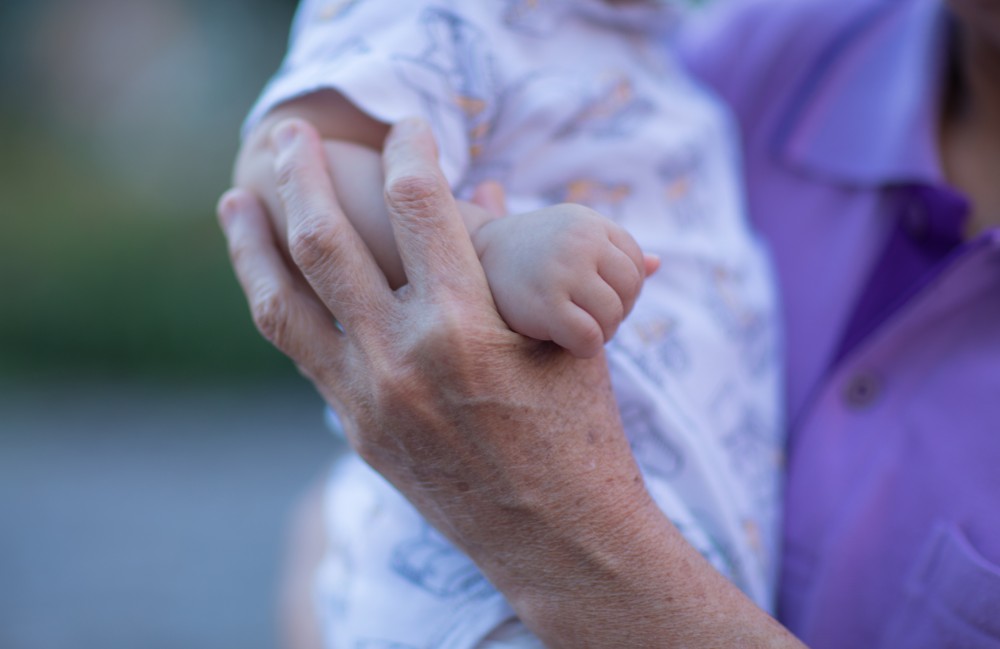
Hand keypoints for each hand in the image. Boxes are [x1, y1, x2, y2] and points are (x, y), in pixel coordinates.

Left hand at [219, 114, 647, 573]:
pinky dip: (279, 301)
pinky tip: (268, 274)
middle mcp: (401, 359)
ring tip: (234, 199)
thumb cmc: (579, 434)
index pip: (420, 206)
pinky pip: (301, 351)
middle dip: (300, 176)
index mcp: (465, 327)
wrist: (558, 540)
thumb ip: (519, 258)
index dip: (411, 151)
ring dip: (252, 243)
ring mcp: (368, 399)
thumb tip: (490, 188)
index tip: (408, 127)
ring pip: (284, 303)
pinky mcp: (357, 428)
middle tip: (289, 135)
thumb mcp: (564, 338)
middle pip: (326, 242)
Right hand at [473, 204, 656, 357]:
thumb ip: (613, 252)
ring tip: (577, 330)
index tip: (597, 300)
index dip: (624, 290)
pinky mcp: (547, 305)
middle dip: (615, 312)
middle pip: (629, 290)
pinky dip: (586, 348)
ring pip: (612, 316)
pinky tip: (567, 343)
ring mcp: (563, 271)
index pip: (636, 265)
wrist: (470, 262)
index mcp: (589, 222)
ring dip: (601, 332)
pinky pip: (591, 337)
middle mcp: (580, 240)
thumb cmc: (527, 256)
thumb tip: (659, 264)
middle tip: (589, 319)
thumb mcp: (571, 241)